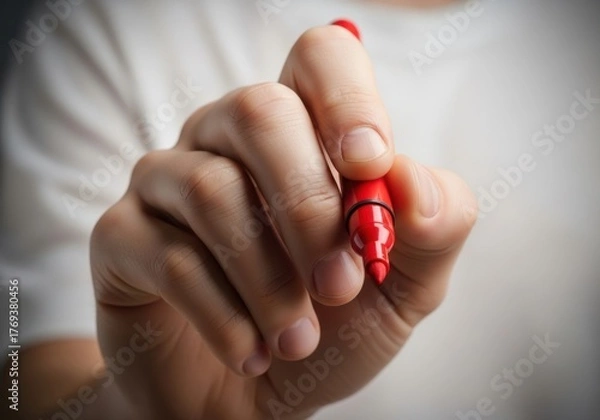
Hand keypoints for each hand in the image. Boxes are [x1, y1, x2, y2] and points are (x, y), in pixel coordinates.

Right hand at [90, 25, 476, 418]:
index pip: (320, 58)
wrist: (258, 400)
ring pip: (211, 189)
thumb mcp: (405, 284)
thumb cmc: (332, 330)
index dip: (347, 98)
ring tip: (298, 340)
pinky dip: (222, 315)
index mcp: (301, 134)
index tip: (368, 166)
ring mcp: (166, 182)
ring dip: (269, 279)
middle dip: (309, 207)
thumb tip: (409, 177)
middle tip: (341, 285)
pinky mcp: (122, 237)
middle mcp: (226, 141)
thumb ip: (432, 226)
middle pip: (258, 112)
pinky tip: (252, 353)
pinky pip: (168, 255)